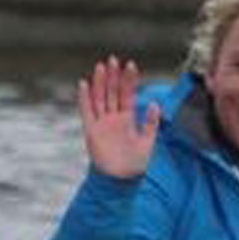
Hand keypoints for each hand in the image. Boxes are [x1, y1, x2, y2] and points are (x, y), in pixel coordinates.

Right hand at [79, 56, 160, 178]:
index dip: (129, 80)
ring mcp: (101, 123)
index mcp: (127, 118)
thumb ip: (150, 123)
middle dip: (113, 76)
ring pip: (100, 98)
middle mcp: (113, 118)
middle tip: (113, 59)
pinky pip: (87, 111)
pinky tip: (84, 84)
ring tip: (101, 66)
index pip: (127, 94)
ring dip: (100, 83)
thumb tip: (155, 104)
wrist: (120, 180)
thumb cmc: (135, 163)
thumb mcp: (148, 141)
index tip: (131, 65)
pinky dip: (85, 98)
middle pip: (112, 92)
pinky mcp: (91, 130)